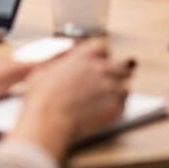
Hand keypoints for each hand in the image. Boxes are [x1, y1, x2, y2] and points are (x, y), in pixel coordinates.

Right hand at [10, 39, 135, 160]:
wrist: (49, 120)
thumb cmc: (42, 98)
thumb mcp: (43, 72)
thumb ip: (58, 66)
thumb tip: (59, 68)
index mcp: (85, 56)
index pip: (103, 47)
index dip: (101, 56)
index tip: (97, 63)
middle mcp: (102, 69)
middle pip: (122, 64)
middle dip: (117, 72)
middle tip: (108, 81)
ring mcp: (111, 88)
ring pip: (125, 86)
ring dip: (118, 92)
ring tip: (105, 100)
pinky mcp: (115, 108)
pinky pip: (123, 106)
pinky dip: (116, 109)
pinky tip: (103, 113)